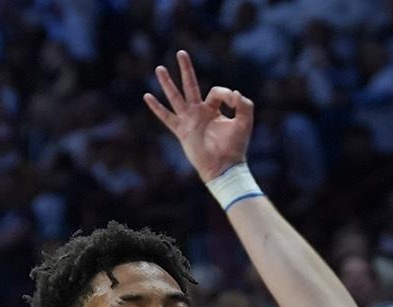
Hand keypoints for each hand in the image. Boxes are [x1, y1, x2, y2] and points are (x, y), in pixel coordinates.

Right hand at [143, 50, 254, 181]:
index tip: (234, 101)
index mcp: (214, 109)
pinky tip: (147, 96)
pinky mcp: (182, 131)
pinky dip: (157, 107)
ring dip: (168, 82)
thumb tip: (235, 93)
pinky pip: (167, 117)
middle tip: (181, 52)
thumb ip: (245, 105)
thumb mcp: (245, 122)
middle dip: (186, 69)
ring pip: (176, 97)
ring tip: (160, 68)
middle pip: (190, 85)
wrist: (224, 166)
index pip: (215, 91)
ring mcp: (189, 120)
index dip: (226, 94)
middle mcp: (199, 112)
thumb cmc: (235, 147)